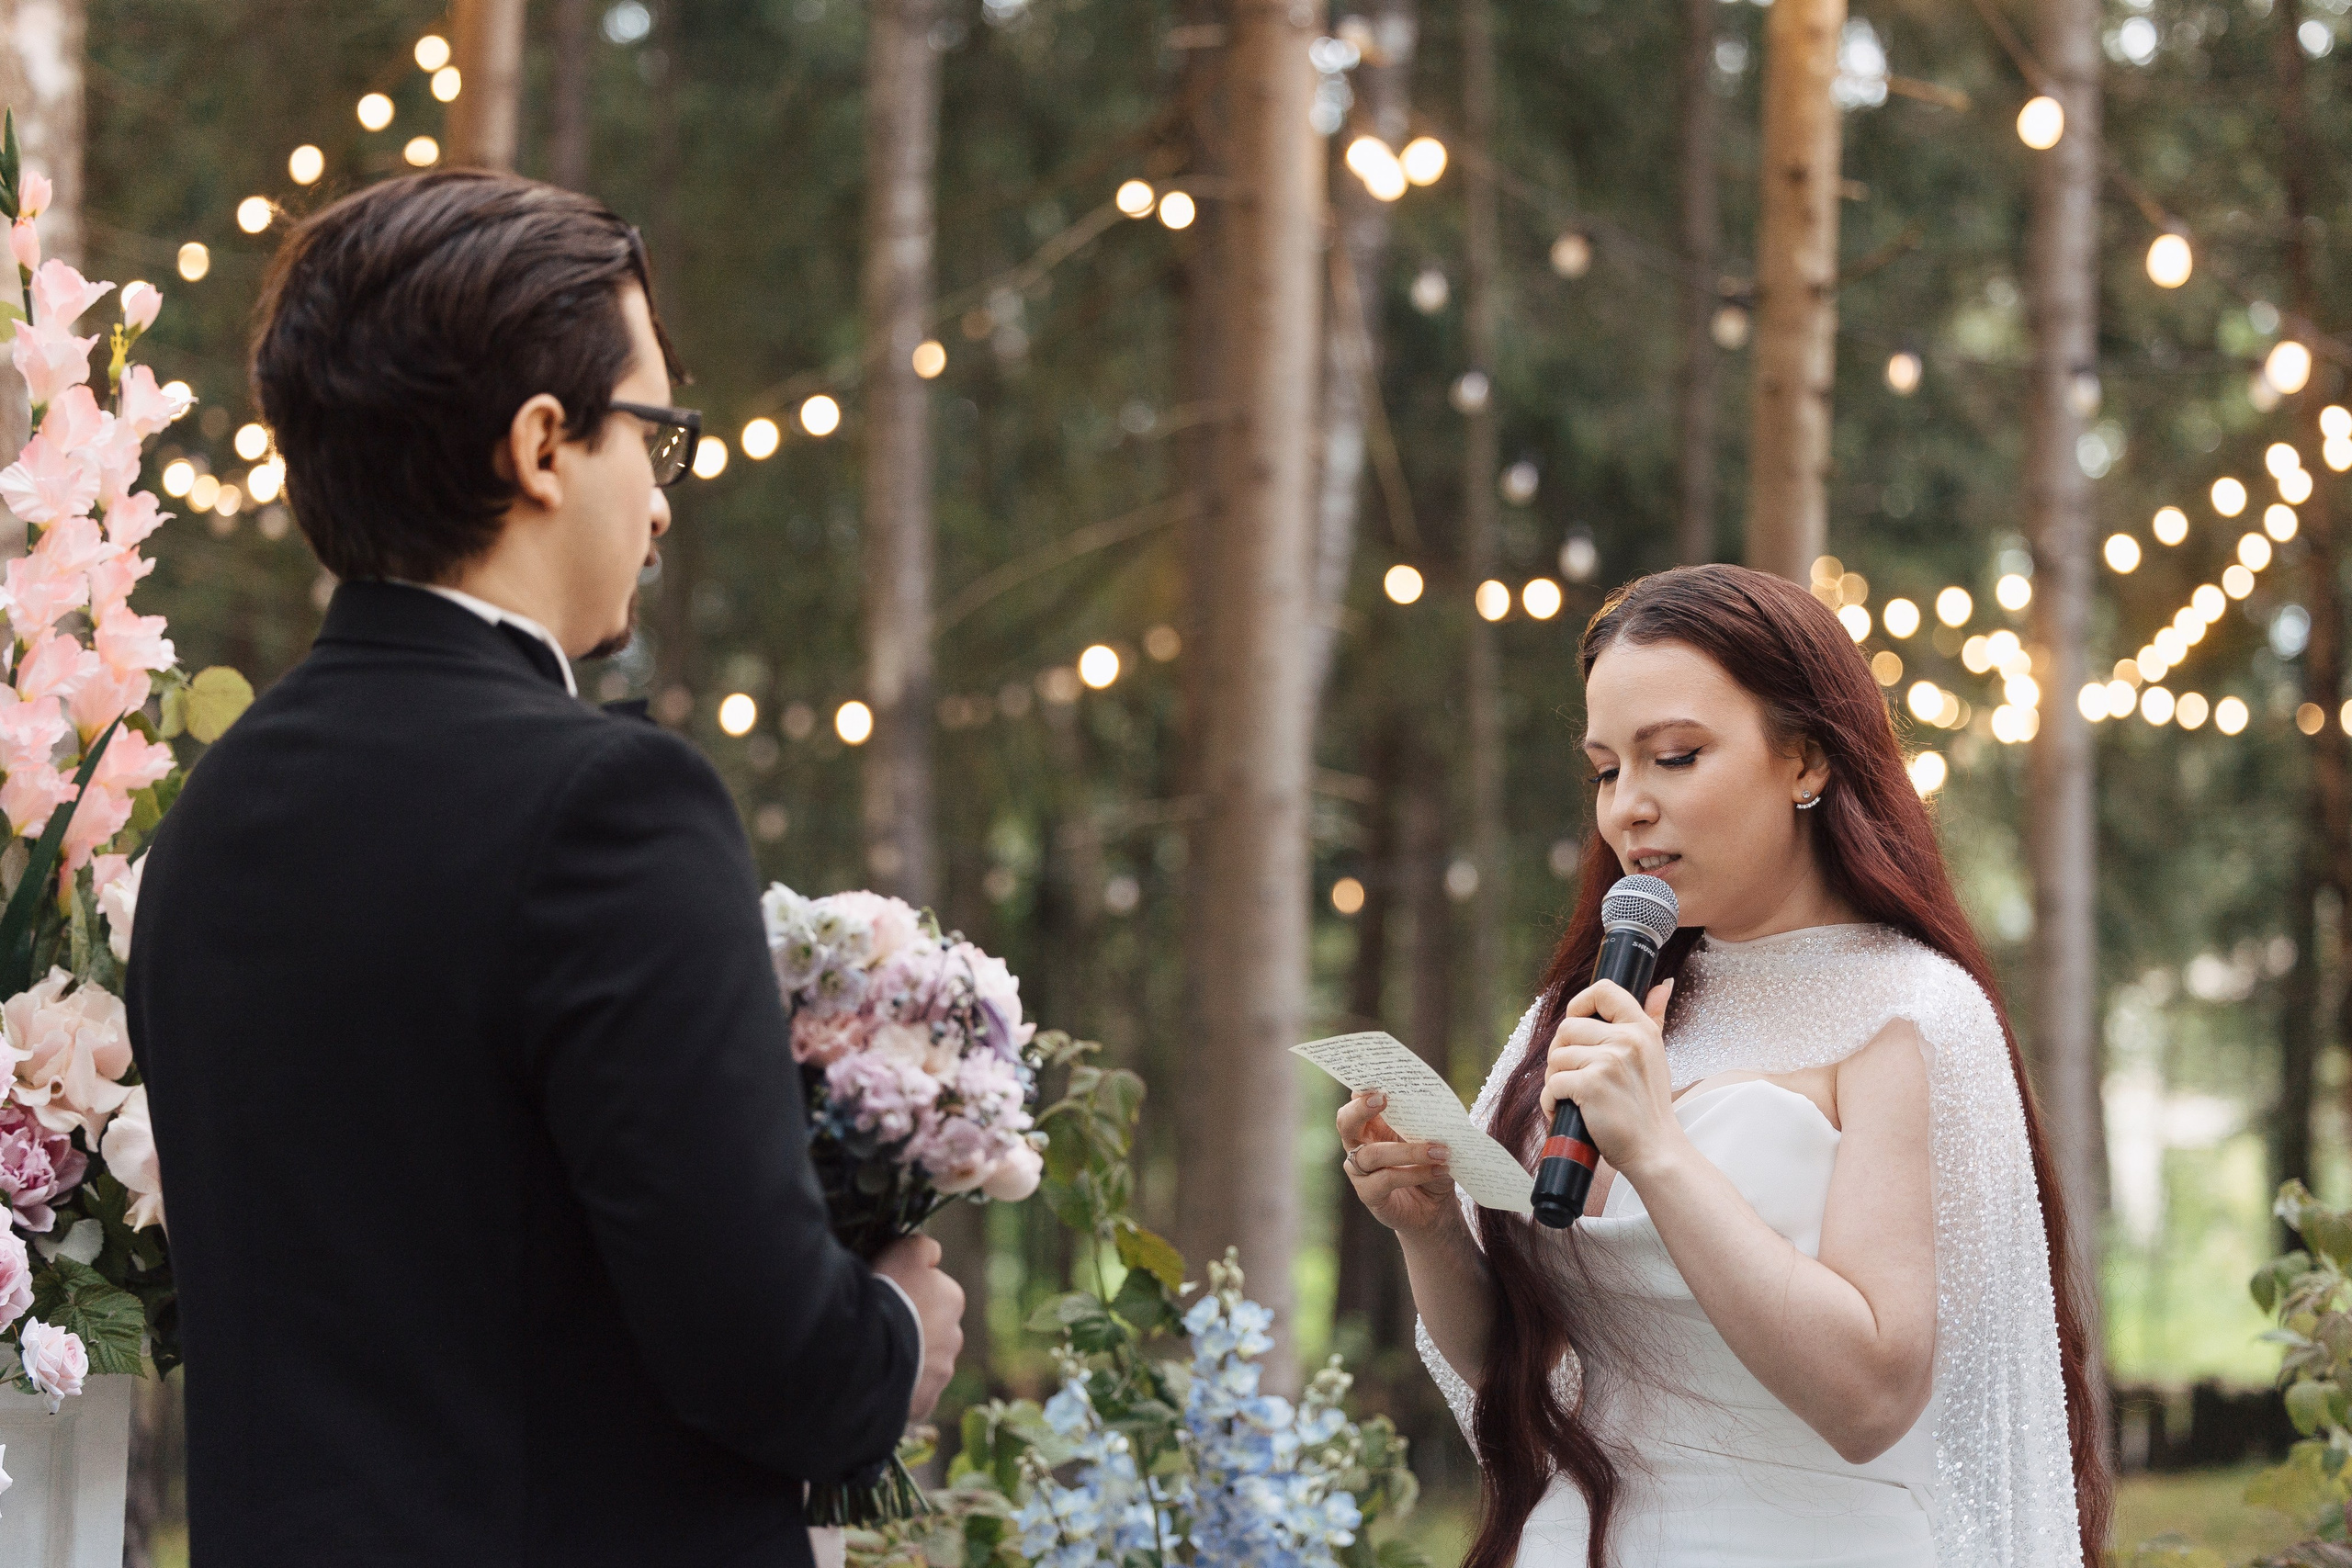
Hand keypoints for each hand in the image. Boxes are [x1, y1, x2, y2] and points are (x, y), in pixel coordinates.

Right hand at [872, 1234, 963, 1422]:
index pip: (935, 1294)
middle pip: (931, 1331)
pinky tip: (878, 1380)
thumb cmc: (889, 1294)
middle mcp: (954, 1337)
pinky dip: (900, 1389)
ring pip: (923, 1364)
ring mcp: (941, 1372)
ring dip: (906, 1359)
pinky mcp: (925, 1401)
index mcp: (952, 1299)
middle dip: (913, 1330)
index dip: (909, 1295)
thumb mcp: (905, 1252)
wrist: (874, 1348)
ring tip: (876, 1355)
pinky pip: (913, 1394)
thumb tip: (933, 1253)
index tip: (889, 1298)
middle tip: (881, 1327)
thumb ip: (923, 1248)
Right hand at [1337, 1090, 1460, 1236]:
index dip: (1363, 1089)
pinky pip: (1387, 1179)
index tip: (1378, 1081)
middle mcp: (1359, 1144)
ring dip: (1409, 1151)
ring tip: (1439, 1151)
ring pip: (1374, 1154)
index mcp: (1372, 1124)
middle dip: (1361, 1109)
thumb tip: (1432, 1101)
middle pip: (1346, 1122)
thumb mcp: (1429, 1137)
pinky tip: (1438, 1171)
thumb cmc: (1431, 1164)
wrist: (1436, 1206)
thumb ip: (1423, 1121)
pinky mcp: (1369, 1193)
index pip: (1357, 1099)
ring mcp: (1360, 1170)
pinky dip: (1415, 1174)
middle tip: (1383, 1099)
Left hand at [1541, 978, 1680, 1182]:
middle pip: (1567, 1027)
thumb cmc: (1649, 1106)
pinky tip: (1567, 1111)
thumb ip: (1655, 1017)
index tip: (1577, 1023)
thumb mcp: (1656, 1055)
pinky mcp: (1590, 1085)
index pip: (1604, 991)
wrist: (1655, 1149)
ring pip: (1556, 1056)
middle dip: (1561, 1053)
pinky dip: (1551, 1101)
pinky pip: (1552, 1084)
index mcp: (1641, 1029)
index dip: (1580, 1003)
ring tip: (1572, 1097)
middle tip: (1573, 1076)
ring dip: (1555, 1079)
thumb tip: (1662, 985)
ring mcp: (1608, 1062)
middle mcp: (1626, 1040)